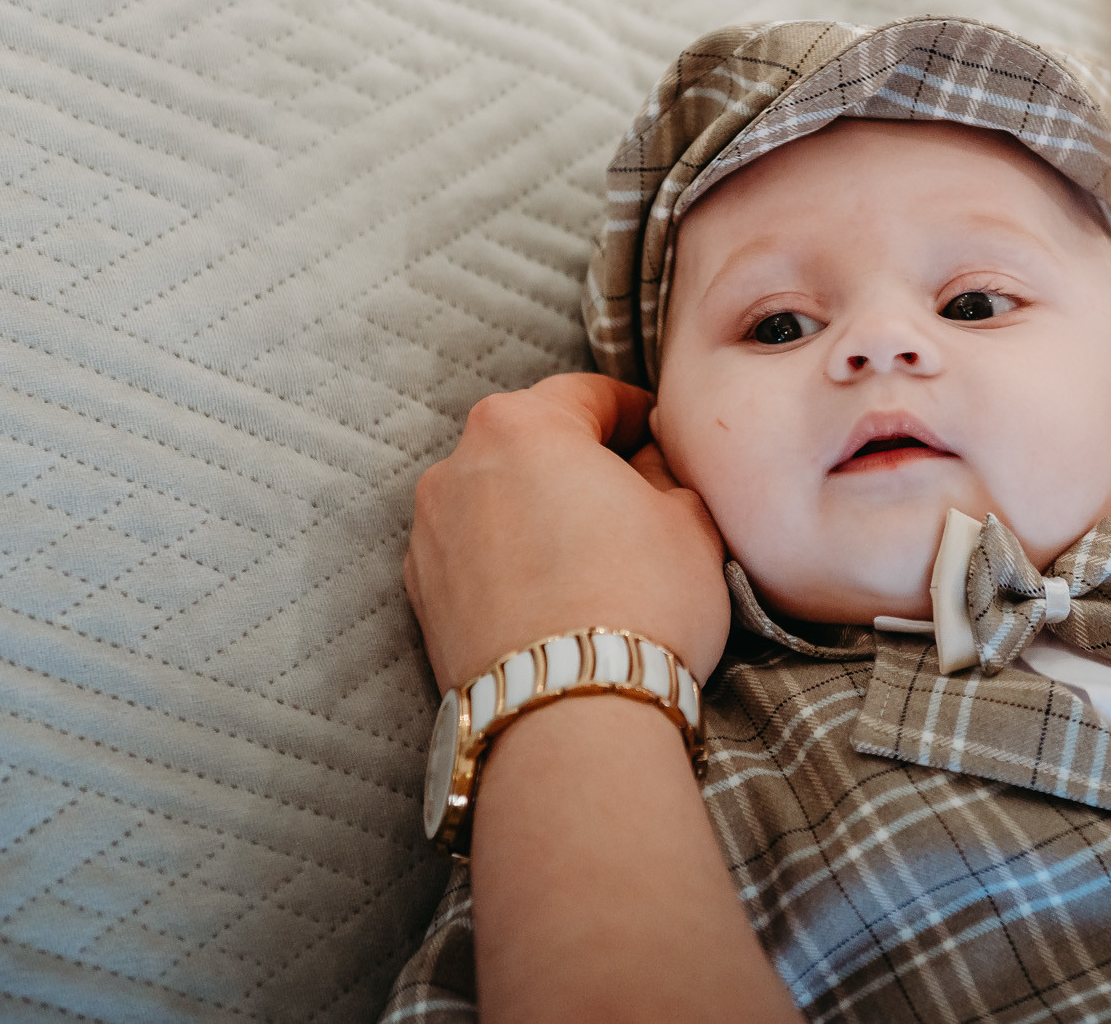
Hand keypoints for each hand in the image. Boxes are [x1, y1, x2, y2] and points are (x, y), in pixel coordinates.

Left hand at [404, 373, 729, 687]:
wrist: (569, 717)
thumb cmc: (640, 601)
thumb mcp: (690, 520)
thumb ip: (666, 472)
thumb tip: (647, 464)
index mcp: (523, 424)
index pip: (590, 393)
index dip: (637, 414)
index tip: (662, 439)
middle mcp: (458, 465)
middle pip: (533, 442)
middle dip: (581, 462)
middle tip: (635, 500)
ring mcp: (429, 533)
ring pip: (497, 499)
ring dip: (539, 512)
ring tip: (593, 558)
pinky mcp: (420, 596)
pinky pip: (476, 555)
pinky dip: (510, 562)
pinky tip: (555, 596)